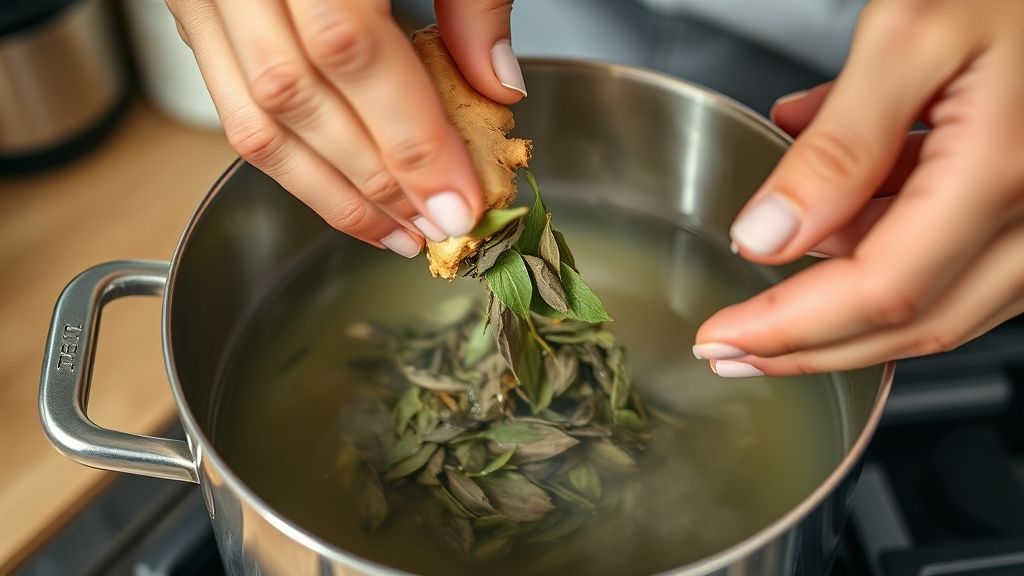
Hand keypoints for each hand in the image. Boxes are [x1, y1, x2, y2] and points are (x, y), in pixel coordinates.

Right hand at [166, 0, 524, 256]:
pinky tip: (340, 189)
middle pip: (296, 98)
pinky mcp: (195, 7)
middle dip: (373, 182)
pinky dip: (291, 159)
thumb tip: (496, 84)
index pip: (352, 51)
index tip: (458, 203)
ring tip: (392, 232)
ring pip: (250, 115)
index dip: (409, 140)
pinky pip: (231, 102)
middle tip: (434, 231)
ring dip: (328, 191)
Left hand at [694, 0, 1023, 376]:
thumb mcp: (908, 34)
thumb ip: (838, 144)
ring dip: (837, 305)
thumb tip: (769, 235)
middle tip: (732, 351)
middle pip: (906, 322)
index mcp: (999, 174)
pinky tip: (831, 216)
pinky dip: (878, 252)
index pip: (879, 288)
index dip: (791, 327)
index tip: (721, 339)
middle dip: (805, 346)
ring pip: (929, 302)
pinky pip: (950, 260)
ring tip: (766, 287)